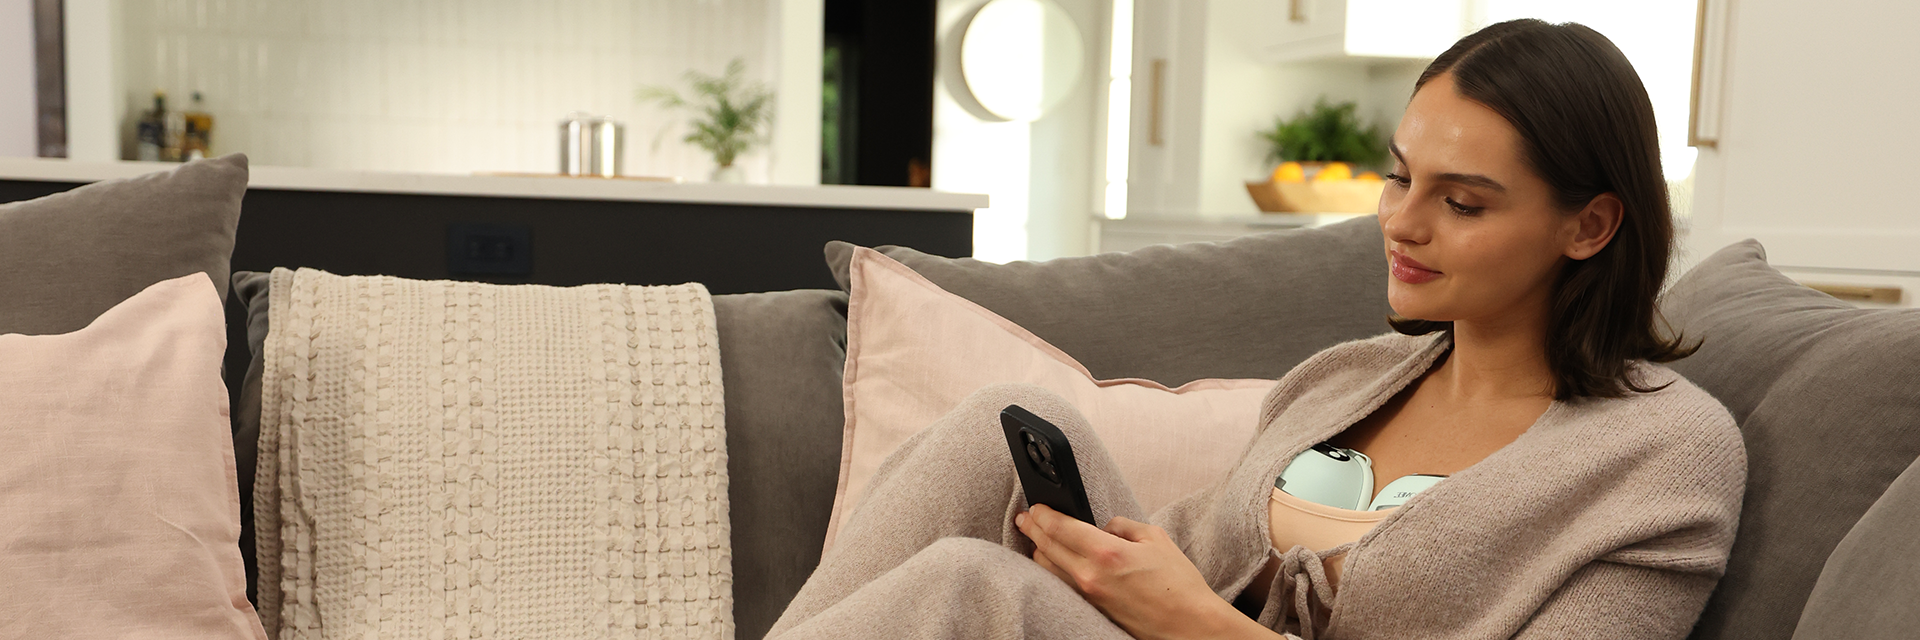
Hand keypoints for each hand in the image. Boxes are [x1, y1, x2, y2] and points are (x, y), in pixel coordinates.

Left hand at [1015, 504, 1265, 639]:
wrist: (1189, 625)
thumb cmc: (1179, 584)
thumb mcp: (1155, 538)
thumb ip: (1123, 526)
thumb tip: (1104, 526)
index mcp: (1106, 553)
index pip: (1060, 528)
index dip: (1042, 514)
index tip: (1035, 506)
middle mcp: (1090, 576)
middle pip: (1046, 548)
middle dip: (1033, 528)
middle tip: (1025, 517)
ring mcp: (1088, 596)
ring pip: (1048, 570)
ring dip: (1039, 550)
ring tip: (1036, 537)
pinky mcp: (1092, 610)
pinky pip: (1062, 585)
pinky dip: (1053, 569)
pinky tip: (1054, 561)